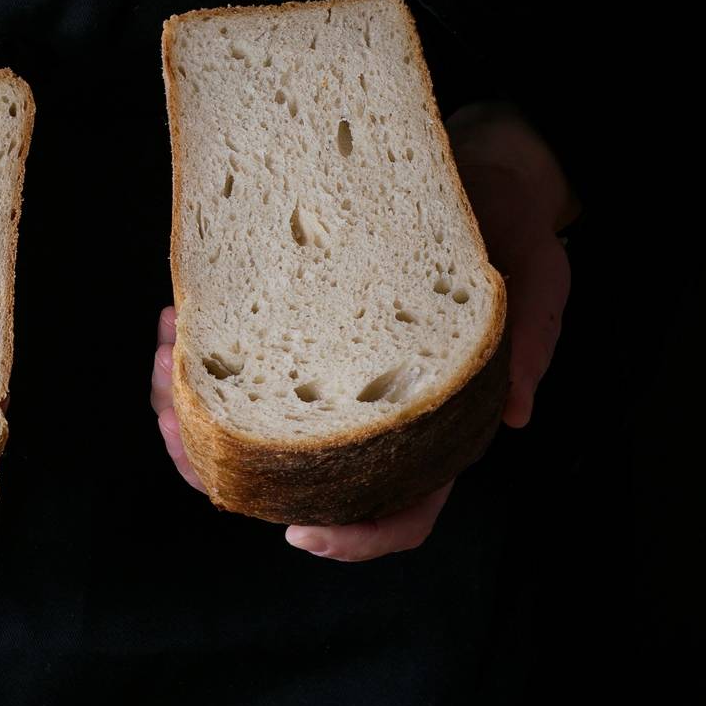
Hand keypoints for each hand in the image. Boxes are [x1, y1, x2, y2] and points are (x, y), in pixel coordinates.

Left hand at [151, 100, 578, 562]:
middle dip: (225, 468)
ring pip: (253, 433)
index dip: (357, 538)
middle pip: (301, 484)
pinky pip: (240, 370)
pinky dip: (198, 359)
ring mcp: (332, 378)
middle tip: (180, 426)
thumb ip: (530, 344)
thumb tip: (514, 413)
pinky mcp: (299, 333)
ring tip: (166, 362)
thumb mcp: (540, 277)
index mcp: (440, 423)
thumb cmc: (513, 229)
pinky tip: (174, 324)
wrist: (484, 167)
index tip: (299, 534)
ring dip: (194, 412)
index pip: (405, 509)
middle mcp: (378, 414)